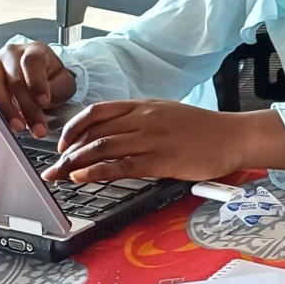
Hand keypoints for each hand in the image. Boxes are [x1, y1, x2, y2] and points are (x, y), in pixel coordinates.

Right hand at [0, 41, 75, 138]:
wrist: (37, 76)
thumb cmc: (51, 77)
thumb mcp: (64, 81)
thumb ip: (57, 88)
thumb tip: (42, 102)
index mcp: (34, 51)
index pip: (32, 61)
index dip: (37, 83)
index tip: (43, 102)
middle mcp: (10, 55)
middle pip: (12, 78)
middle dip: (26, 107)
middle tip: (36, 127)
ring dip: (4, 109)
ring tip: (17, 127)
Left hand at [43, 101, 248, 183]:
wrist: (233, 137)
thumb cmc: (203, 130)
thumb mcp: (167, 114)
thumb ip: (140, 121)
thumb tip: (113, 136)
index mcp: (144, 106)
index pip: (97, 112)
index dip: (72, 128)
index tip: (61, 144)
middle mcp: (144, 119)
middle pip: (93, 133)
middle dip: (66, 153)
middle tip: (51, 169)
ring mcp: (152, 138)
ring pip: (102, 147)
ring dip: (74, 163)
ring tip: (58, 177)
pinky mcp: (162, 160)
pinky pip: (122, 165)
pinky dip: (97, 171)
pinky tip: (82, 177)